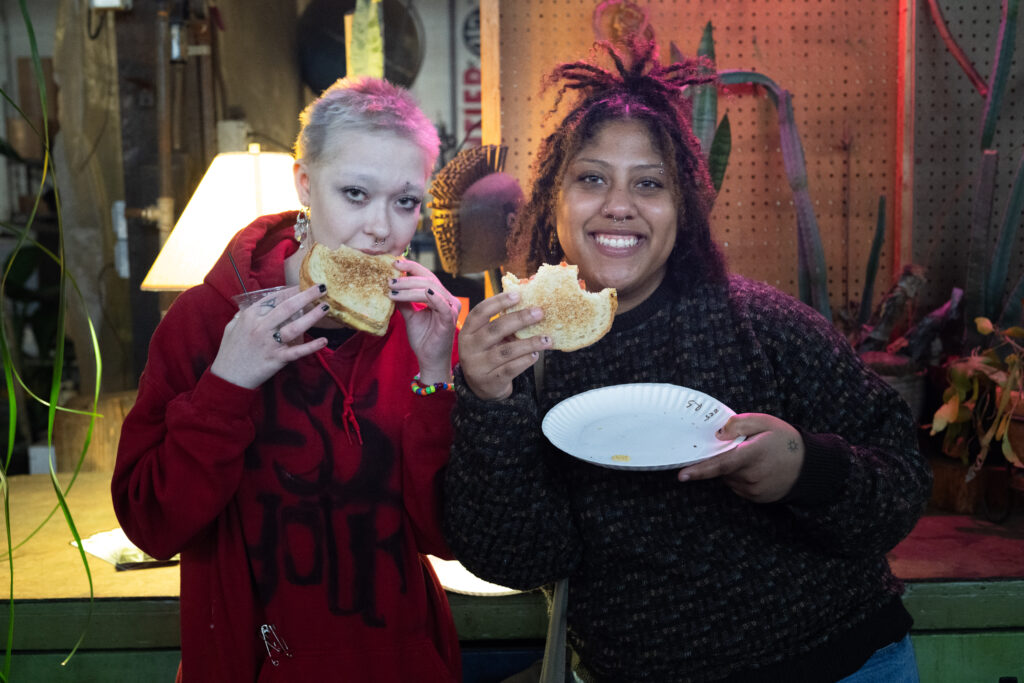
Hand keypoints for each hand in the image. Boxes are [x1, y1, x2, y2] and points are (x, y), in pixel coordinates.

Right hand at [210, 284, 329, 388]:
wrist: (227, 378)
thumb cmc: (229, 352)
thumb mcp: (231, 327)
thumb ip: (242, 315)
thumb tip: (252, 305)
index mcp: (249, 316)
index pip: (273, 298)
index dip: (290, 290)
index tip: (303, 284)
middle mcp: (260, 327)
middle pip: (287, 307)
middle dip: (305, 295)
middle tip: (322, 288)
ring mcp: (269, 343)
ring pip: (294, 326)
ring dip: (312, 316)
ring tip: (325, 307)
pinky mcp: (276, 359)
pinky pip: (296, 352)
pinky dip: (311, 347)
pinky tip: (324, 341)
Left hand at [390, 258, 459, 383]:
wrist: (429, 360)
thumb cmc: (424, 339)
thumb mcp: (410, 316)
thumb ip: (405, 301)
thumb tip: (392, 285)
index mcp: (440, 296)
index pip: (427, 276)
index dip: (412, 267)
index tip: (394, 263)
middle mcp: (448, 299)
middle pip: (429, 279)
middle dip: (408, 276)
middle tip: (390, 278)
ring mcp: (451, 309)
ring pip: (430, 289)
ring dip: (409, 288)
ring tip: (392, 290)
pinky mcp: (449, 319)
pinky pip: (441, 304)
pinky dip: (430, 297)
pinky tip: (417, 294)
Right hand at [458, 291, 551, 399]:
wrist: (481, 388)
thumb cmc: (489, 354)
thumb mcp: (488, 339)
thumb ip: (502, 324)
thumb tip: (530, 306)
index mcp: (467, 331)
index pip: (480, 312)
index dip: (498, 301)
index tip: (518, 295)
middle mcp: (469, 348)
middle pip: (495, 329)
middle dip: (520, 319)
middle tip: (539, 313)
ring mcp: (478, 366)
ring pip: (506, 351)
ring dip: (529, 343)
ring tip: (546, 339)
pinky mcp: (489, 381)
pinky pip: (511, 368)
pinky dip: (525, 360)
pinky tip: (536, 355)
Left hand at [676, 413, 804, 502]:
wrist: (810, 465)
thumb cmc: (785, 440)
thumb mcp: (764, 422)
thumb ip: (739, 424)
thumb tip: (718, 434)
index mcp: (751, 455)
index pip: (720, 464)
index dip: (699, 470)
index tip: (682, 475)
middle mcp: (751, 476)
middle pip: (723, 470)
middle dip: (725, 459)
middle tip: (743, 448)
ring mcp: (755, 490)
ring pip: (730, 479)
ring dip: (733, 469)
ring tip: (754, 458)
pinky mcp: (757, 498)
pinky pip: (739, 487)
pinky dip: (741, 478)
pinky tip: (757, 469)